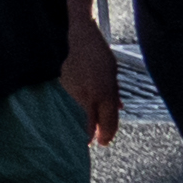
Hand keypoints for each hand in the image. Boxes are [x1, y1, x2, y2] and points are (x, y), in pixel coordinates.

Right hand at [56, 21, 121, 151]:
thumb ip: (114, 95)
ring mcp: (75, 90)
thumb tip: (118, 109)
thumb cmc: (100, 56)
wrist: (81, 39)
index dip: (107, 135)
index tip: (104, 142)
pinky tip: (74, 108)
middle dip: (94, 135)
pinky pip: (71, 101)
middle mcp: (91, 94)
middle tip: (93, 143)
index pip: (108, 121)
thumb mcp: (113, 76)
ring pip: (80, 113)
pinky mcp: (65, 85)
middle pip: (92, 122)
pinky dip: (74, 106)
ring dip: (82, 121)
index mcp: (106, 93)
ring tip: (83, 130)